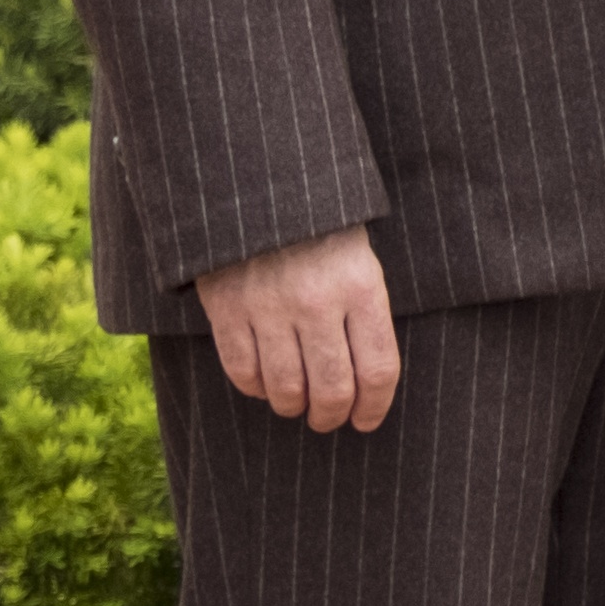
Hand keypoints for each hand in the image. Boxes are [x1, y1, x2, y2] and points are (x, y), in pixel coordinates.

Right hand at [192, 225, 399, 432]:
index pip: (378, 370)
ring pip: (286, 387)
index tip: (365, 420)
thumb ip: (364, 316)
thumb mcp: (358, 262)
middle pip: (332, 388)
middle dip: (331, 416)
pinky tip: (263, 384)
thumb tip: (363, 383)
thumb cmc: (318, 230)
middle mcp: (317, 301)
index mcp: (360, 287)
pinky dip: (254, 388)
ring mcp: (268, 305)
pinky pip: (242, 370)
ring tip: (295, 404)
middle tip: (327, 419)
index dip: (374, 407)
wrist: (257, 185)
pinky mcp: (226, 306)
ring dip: (292, 407)